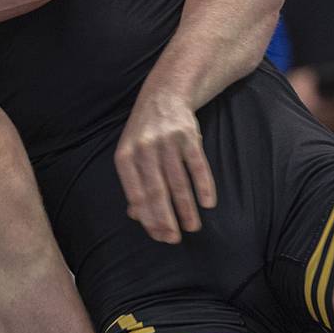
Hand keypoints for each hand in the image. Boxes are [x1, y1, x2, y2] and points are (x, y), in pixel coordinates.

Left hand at [114, 91, 216, 243]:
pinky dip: (204, 186)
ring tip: (193, 227)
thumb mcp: (130, 153)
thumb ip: (133, 183)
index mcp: (125, 156)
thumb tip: (136, 216)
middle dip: (166, 219)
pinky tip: (208, 203)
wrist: (164, 93)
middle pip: (156, 191)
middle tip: (175, 239)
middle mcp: (144, 148)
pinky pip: (197, 165)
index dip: (148, 218)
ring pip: (178, 182)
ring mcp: (166, 141)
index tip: (159, 236)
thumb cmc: (144, 132)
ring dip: (187, 208)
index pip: (136, 194)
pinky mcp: (188, 135)